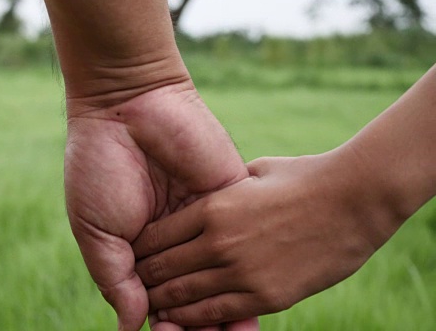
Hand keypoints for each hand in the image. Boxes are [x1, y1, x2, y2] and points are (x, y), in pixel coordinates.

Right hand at [65, 83, 256, 330]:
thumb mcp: (97, 231)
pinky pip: (243, 247)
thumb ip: (115, 280)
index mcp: (141, 249)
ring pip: (223, 279)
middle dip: (196, 325)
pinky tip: (245, 312)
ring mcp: (205, 223)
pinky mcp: (229, 202)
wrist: (126, 107)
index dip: (166, 325)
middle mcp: (177, 242)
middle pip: (195, 295)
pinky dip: (243, 280)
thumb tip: (131, 328)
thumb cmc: (99, 168)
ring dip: (224, 311)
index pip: (159, 299)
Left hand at [132, 152, 399, 325]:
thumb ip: (222, 187)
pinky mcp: (265, 296)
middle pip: (162, 268)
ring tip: (151, 305)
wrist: (354, 199)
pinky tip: (179, 320)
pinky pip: (215, 314)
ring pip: (182, 296)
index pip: (156, 235)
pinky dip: (191, 319)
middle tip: (134, 284)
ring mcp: (241, 271)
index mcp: (212, 206)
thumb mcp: (252, 172)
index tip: (134, 255)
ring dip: (161, 302)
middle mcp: (219, 241)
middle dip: (143, 278)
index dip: (139, 249)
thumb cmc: (302, 178)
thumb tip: (204, 193)